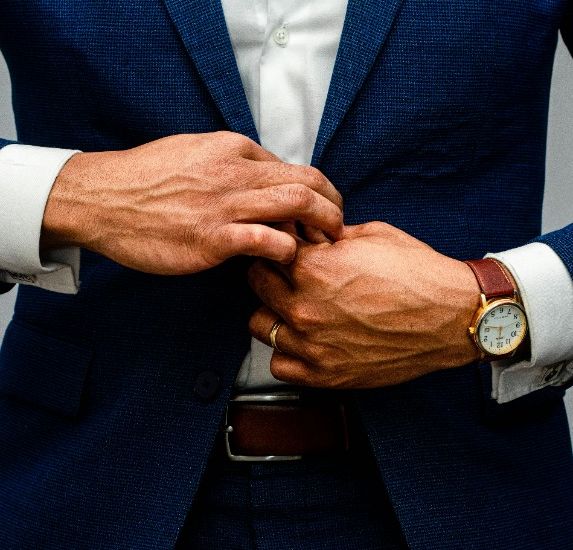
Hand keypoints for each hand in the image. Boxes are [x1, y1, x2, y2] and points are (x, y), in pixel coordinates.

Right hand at [41, 132, 342, 273]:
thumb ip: (232, 162)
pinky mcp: (213, 238)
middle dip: (334, 207)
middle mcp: (235, 171)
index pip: (293, 168)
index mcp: (233, 148)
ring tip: (326, 246)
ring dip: (321, 227)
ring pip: (297, 206)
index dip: (317, 192)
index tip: (322, 211)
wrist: (102, 198)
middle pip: (307, 184)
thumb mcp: (193, 150)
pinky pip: (268, 242)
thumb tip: (265, 178)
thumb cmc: (146, 177)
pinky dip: (287, 251)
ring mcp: (225, 204)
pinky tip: (284, 260)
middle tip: (339, 228)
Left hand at [248, 222, 481, 388]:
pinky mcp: (325, 374)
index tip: (285, 249)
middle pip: (256, 285)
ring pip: (259, 325)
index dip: (276, 246)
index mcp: (312, 269)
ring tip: (295, 308)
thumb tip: (304, 233)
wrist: (453, 316)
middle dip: (270, 274)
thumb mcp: (370, 236)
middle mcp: (304, 308)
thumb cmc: (417, 273)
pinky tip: (304, 340)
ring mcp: (312, 345)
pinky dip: (286, 352)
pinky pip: (279, 365)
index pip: (265, 251)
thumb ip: (327, 235)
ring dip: (272, 312)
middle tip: (289, 274)